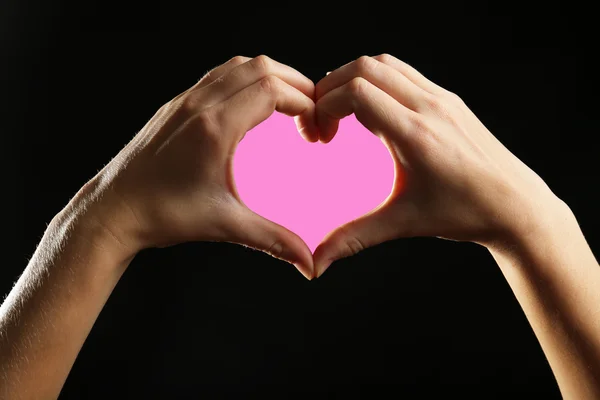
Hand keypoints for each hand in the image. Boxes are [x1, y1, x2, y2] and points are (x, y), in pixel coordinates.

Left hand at [71, 55, 318, 278]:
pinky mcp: (174, 107)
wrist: (112, 211)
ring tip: (287, 102)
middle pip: (259, 67)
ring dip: (268, 76)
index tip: (315, 124)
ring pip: (236, 66)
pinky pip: (216, 76)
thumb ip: (273, 240)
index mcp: (214, 127)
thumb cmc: (162, 216)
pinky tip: (250, 106)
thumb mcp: (224, 225)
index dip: (304, 100)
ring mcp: (183, 102)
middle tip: (311, 108)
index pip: (271, 89)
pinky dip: (243, 80)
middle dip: (294, 83)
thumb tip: (308, 262)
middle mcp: (197, 105)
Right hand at [312, 54, 566, 276]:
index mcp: (415, 135)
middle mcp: (429, 107)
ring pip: (385, 63)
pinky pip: (405, 72)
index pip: (357, 92)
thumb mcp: (402, 224)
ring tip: (343, 113)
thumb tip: (317, 264)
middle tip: (323, 119)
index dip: (325, 105)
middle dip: (332, 87)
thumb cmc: (463, 215)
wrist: (517, 206)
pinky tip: (374, 112)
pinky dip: (378, 80)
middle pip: (365, 68)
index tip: (321, 135)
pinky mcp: (449, 99)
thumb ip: (353, 238)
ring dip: (355, 79)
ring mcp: (442, 98)